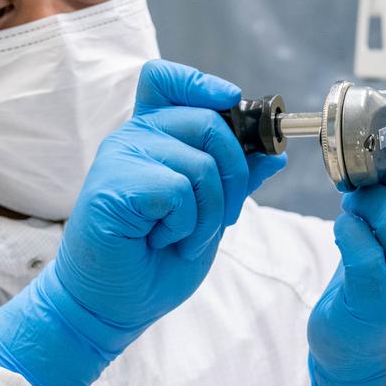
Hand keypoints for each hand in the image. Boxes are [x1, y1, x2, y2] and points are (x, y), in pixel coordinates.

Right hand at [0, 59, 285, 385]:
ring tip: (182, 237)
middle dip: (234, 174)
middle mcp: (133, 137)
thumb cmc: (153, 259)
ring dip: (209, 213)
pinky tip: (162, 240)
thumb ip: (234, 179)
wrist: (111, 305)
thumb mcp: (208, 214)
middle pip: (208, 121)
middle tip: (223, 217)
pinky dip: (186, 225)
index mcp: (151, 135)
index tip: (231, 99)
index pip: (166, 80)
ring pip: (201, 163)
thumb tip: (274, 154)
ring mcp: (120, 157)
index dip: (201, 82)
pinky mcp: (114, 184)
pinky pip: (179, 189)